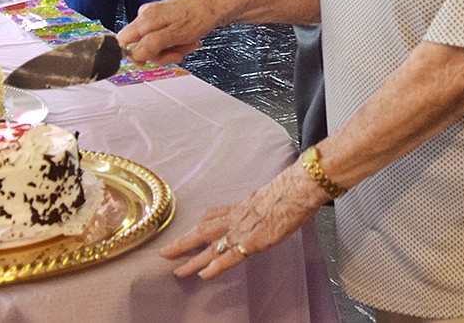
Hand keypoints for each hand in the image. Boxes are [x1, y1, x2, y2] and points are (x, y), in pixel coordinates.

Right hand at [116, 0, 217, 63]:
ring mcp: (155, 18)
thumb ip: (150, 46)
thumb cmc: (199, 16)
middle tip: (175, 53)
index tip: (149, 60)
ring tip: (184, 45)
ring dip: (169, 50)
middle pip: (139, 46)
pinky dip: (174, 44)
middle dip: (159, 54)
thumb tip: (134, 55)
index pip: (122, 42)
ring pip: (153, 44)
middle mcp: (147, 16)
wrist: (216, 5)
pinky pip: (162, 39)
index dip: (134, 56)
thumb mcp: (173, 35)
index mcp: (145, 19)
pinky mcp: (165, 20)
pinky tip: (185, 41)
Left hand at [161, 158, 327, 278]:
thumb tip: (260, 200)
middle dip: (184, 242)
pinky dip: (216, 266)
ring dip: (192, 258)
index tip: (187, 230)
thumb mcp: (270, 194)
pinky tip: (204, 275)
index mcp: (242, 205)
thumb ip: (260, 202)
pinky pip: (230, 256)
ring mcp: (243, 229)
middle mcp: (237, 217)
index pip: (214, 214)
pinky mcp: (253, 241)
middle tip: (164, 253)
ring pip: (211, 245)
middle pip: (204, 230)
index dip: (199, 224)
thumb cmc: (291, 190)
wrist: (298, 190)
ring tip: (177, 271)